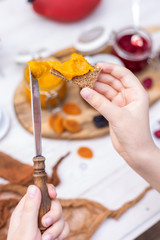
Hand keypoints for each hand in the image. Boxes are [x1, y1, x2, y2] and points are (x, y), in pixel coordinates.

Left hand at [7, 184, 68, 239]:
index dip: (48, 190)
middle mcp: (37, 214)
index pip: (39, 192)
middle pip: (53, 203)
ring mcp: (47, 223)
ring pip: (61, 215)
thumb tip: (33, 186)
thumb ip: (30, 208)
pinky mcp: (55, 232)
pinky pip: (65, 226)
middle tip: (45, 224)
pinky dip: (62, 234)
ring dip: (56, 228)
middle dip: (53, 214)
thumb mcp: (25, 228)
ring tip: (46, 239)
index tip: (53, 195)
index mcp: (26, 210)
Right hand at [80, 63, 159, 188]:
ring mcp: (120, 104)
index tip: (97, 65)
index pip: (123, 74)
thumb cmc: (135, 135)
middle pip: (113, 81)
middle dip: (100, 77)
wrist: (135, 153)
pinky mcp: (113, 111)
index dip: (110, 68)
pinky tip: (86, 93)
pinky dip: (95, 97)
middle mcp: (129, 96)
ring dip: (95, 86)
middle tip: (85, 74)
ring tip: (82, 83)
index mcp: (137, 93)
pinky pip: (103, 100)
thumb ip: (100, 103)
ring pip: (106, 90)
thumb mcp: (117, 116)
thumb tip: (84, 91)